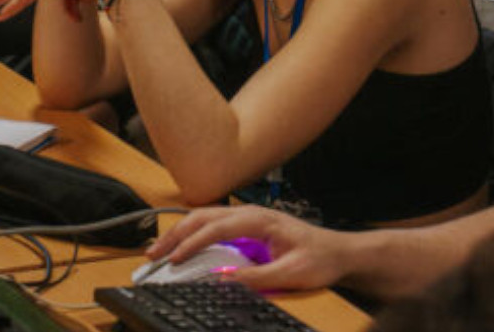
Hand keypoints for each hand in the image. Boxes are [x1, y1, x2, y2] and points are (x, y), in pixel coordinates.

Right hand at [148, 206, 352, 291]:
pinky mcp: (247, 228)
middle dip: (175, 234)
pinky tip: (181, 246)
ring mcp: (248, 218)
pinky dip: (191, 234)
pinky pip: (212, 225)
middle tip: (153, 256)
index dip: (193, 242)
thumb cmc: (321, 258)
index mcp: (261, 220)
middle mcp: (251, 214)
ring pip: (204, 218)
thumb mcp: (292, 273)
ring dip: (179, 232)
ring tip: (159, 251)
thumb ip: (257, 277)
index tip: (176, 259)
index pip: (218, 226)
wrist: (340, 252)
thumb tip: (223, 280)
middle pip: (203, 217)